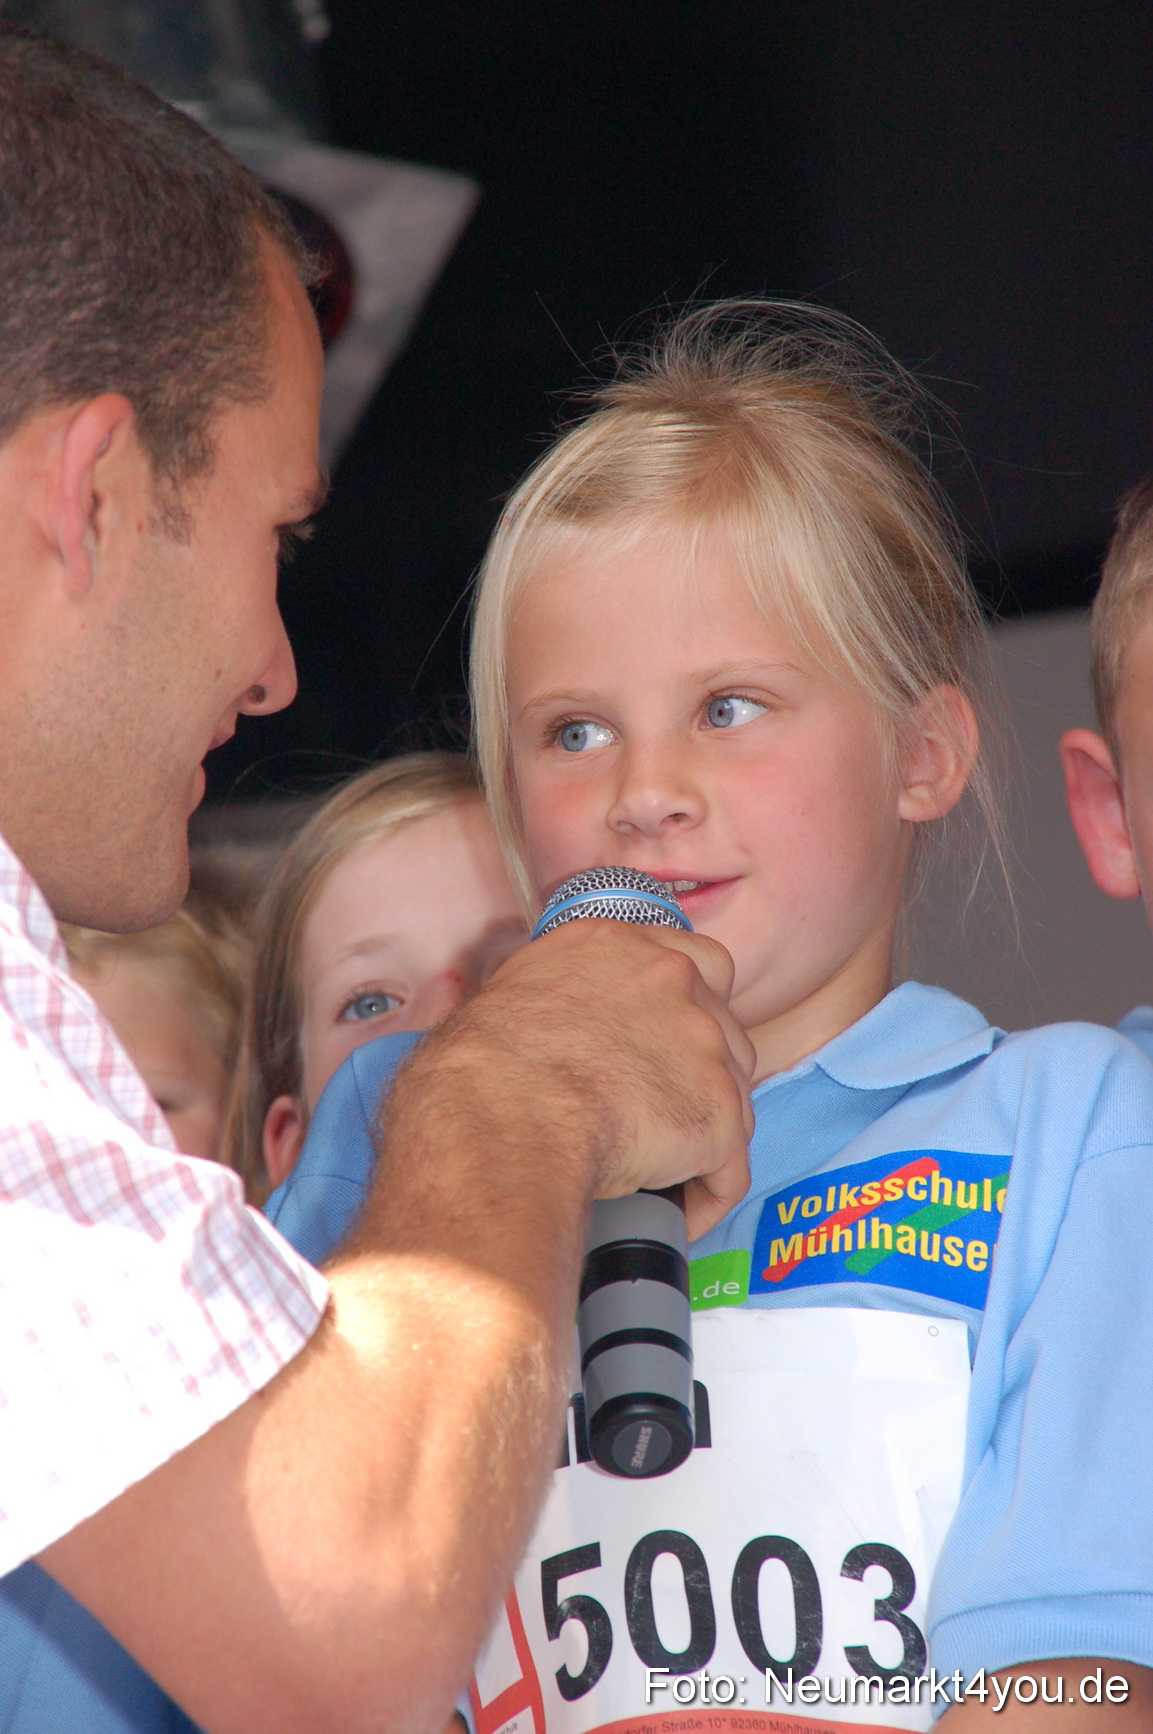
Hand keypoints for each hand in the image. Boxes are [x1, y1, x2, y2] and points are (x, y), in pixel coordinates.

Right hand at [436, 918, 753, 1238]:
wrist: (501, 1114)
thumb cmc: (481, 1068)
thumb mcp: (510, 993)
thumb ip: (555, 992)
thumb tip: (536, 1019)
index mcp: (619, 946)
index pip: (695, 962)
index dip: (690, 1010)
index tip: (671, 1046)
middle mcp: (672, 979)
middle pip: (722, 1031)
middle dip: (699, 1077)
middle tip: (658, 1116)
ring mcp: (703, 1044)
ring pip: (730, 1098)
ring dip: (704, 1133)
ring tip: (663, 1172)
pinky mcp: (715, 1112)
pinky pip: (727, 1168)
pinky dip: (706, 1194)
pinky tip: (679, 1212)